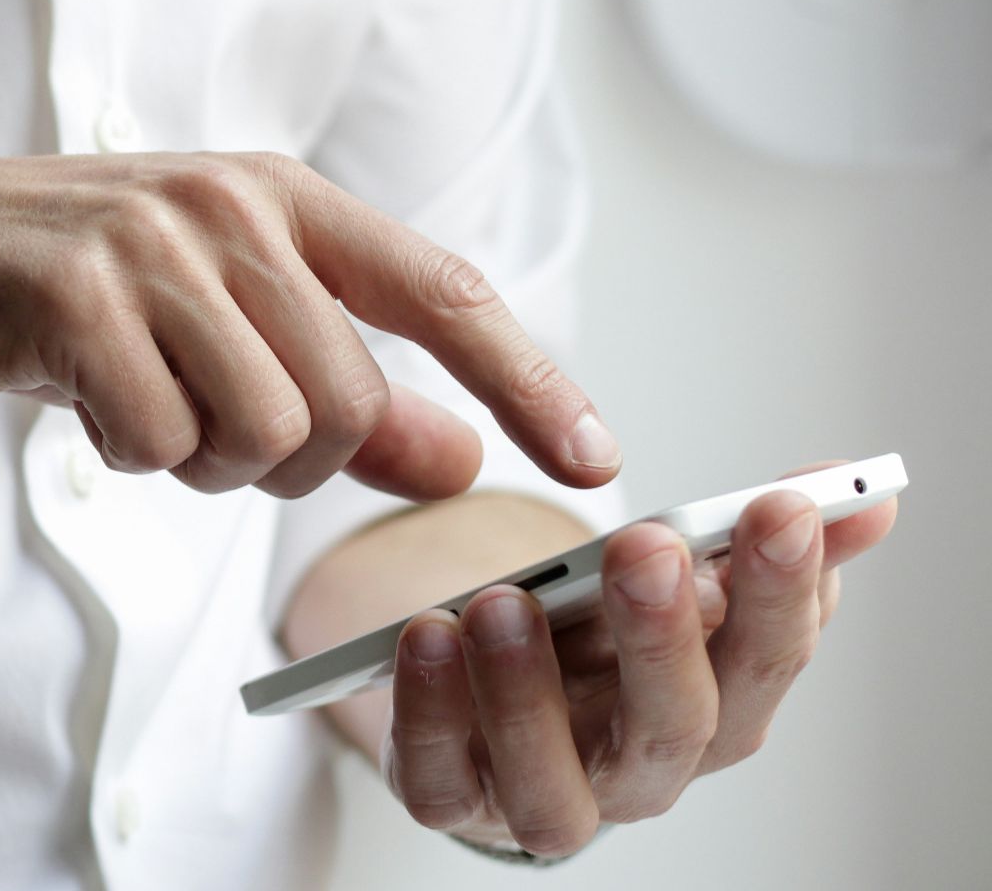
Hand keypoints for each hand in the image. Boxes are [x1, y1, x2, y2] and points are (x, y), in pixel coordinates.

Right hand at [0, 152, 620, 499]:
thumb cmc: (53, 296)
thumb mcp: (210, 327)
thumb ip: (342, 390)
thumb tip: (459, 459)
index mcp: (278, 196)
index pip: (443, 292)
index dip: (529, 380)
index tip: (594, 460)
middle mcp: (229, 204)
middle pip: (347, 403)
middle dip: (284, 460)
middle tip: (197, 427)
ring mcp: (150, 242)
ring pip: (264, 432)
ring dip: (199, 461)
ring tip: (134, 404)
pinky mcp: (73, 295)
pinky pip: (160, 442)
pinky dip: (126, 456)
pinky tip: (77, 400)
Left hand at [381, 463, 896, 855]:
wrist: (490, 692)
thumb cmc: (596, 640)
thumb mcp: (673, 581)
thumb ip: (754, 540)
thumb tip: (865, 493)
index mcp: (714, 709)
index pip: (766, 661)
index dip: (781, 590)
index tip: (779, 506)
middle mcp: (640, 771)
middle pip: (673, 728)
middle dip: (663, 636)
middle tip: (646, 547)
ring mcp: (544, 795)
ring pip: (552, 784)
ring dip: (527, 692)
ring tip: (504, 601)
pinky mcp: (453, 799)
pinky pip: (438, 781)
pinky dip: (429, 714)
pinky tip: (427, 636)